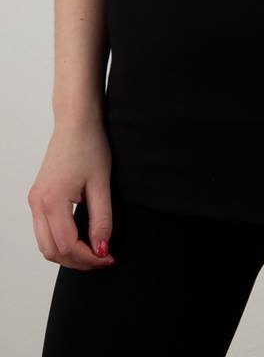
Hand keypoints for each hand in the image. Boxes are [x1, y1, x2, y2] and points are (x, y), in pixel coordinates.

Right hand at [27, 120, 114, 270]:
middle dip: (78, 261)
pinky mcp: (37, 197)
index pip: (67, 245)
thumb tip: (102, 249)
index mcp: (52, 200)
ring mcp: (34, 201)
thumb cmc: (90, 145)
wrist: (75, 122)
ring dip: (67, 254)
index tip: (109, 257)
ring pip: (45, 244)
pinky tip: (80, 238)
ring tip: (93, 251)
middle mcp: (37, 203)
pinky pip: (43, 231)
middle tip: (103, 258)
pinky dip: (60, 242)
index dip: (89, 257)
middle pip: (52, 251)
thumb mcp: (101, 183)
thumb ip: (102, 219)